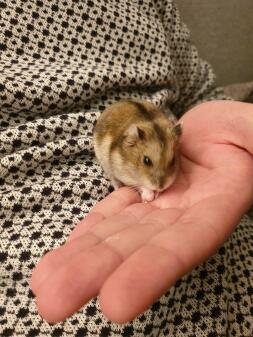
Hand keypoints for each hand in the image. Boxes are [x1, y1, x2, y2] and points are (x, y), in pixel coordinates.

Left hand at [30, 101, 252, 322]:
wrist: (216, 131)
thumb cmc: (241, 131)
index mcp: (216, 208)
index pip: (182, 245)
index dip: (150, 272)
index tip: (115, 302)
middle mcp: (181, 216)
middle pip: (136, 247)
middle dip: (96, 273)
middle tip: (54, 303)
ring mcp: (157, 205)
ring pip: (117, 233)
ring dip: (81, 257)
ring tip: (45, 285)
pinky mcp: (139, 191)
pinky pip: (113, 210)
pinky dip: (90, 230)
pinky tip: (66, 248)